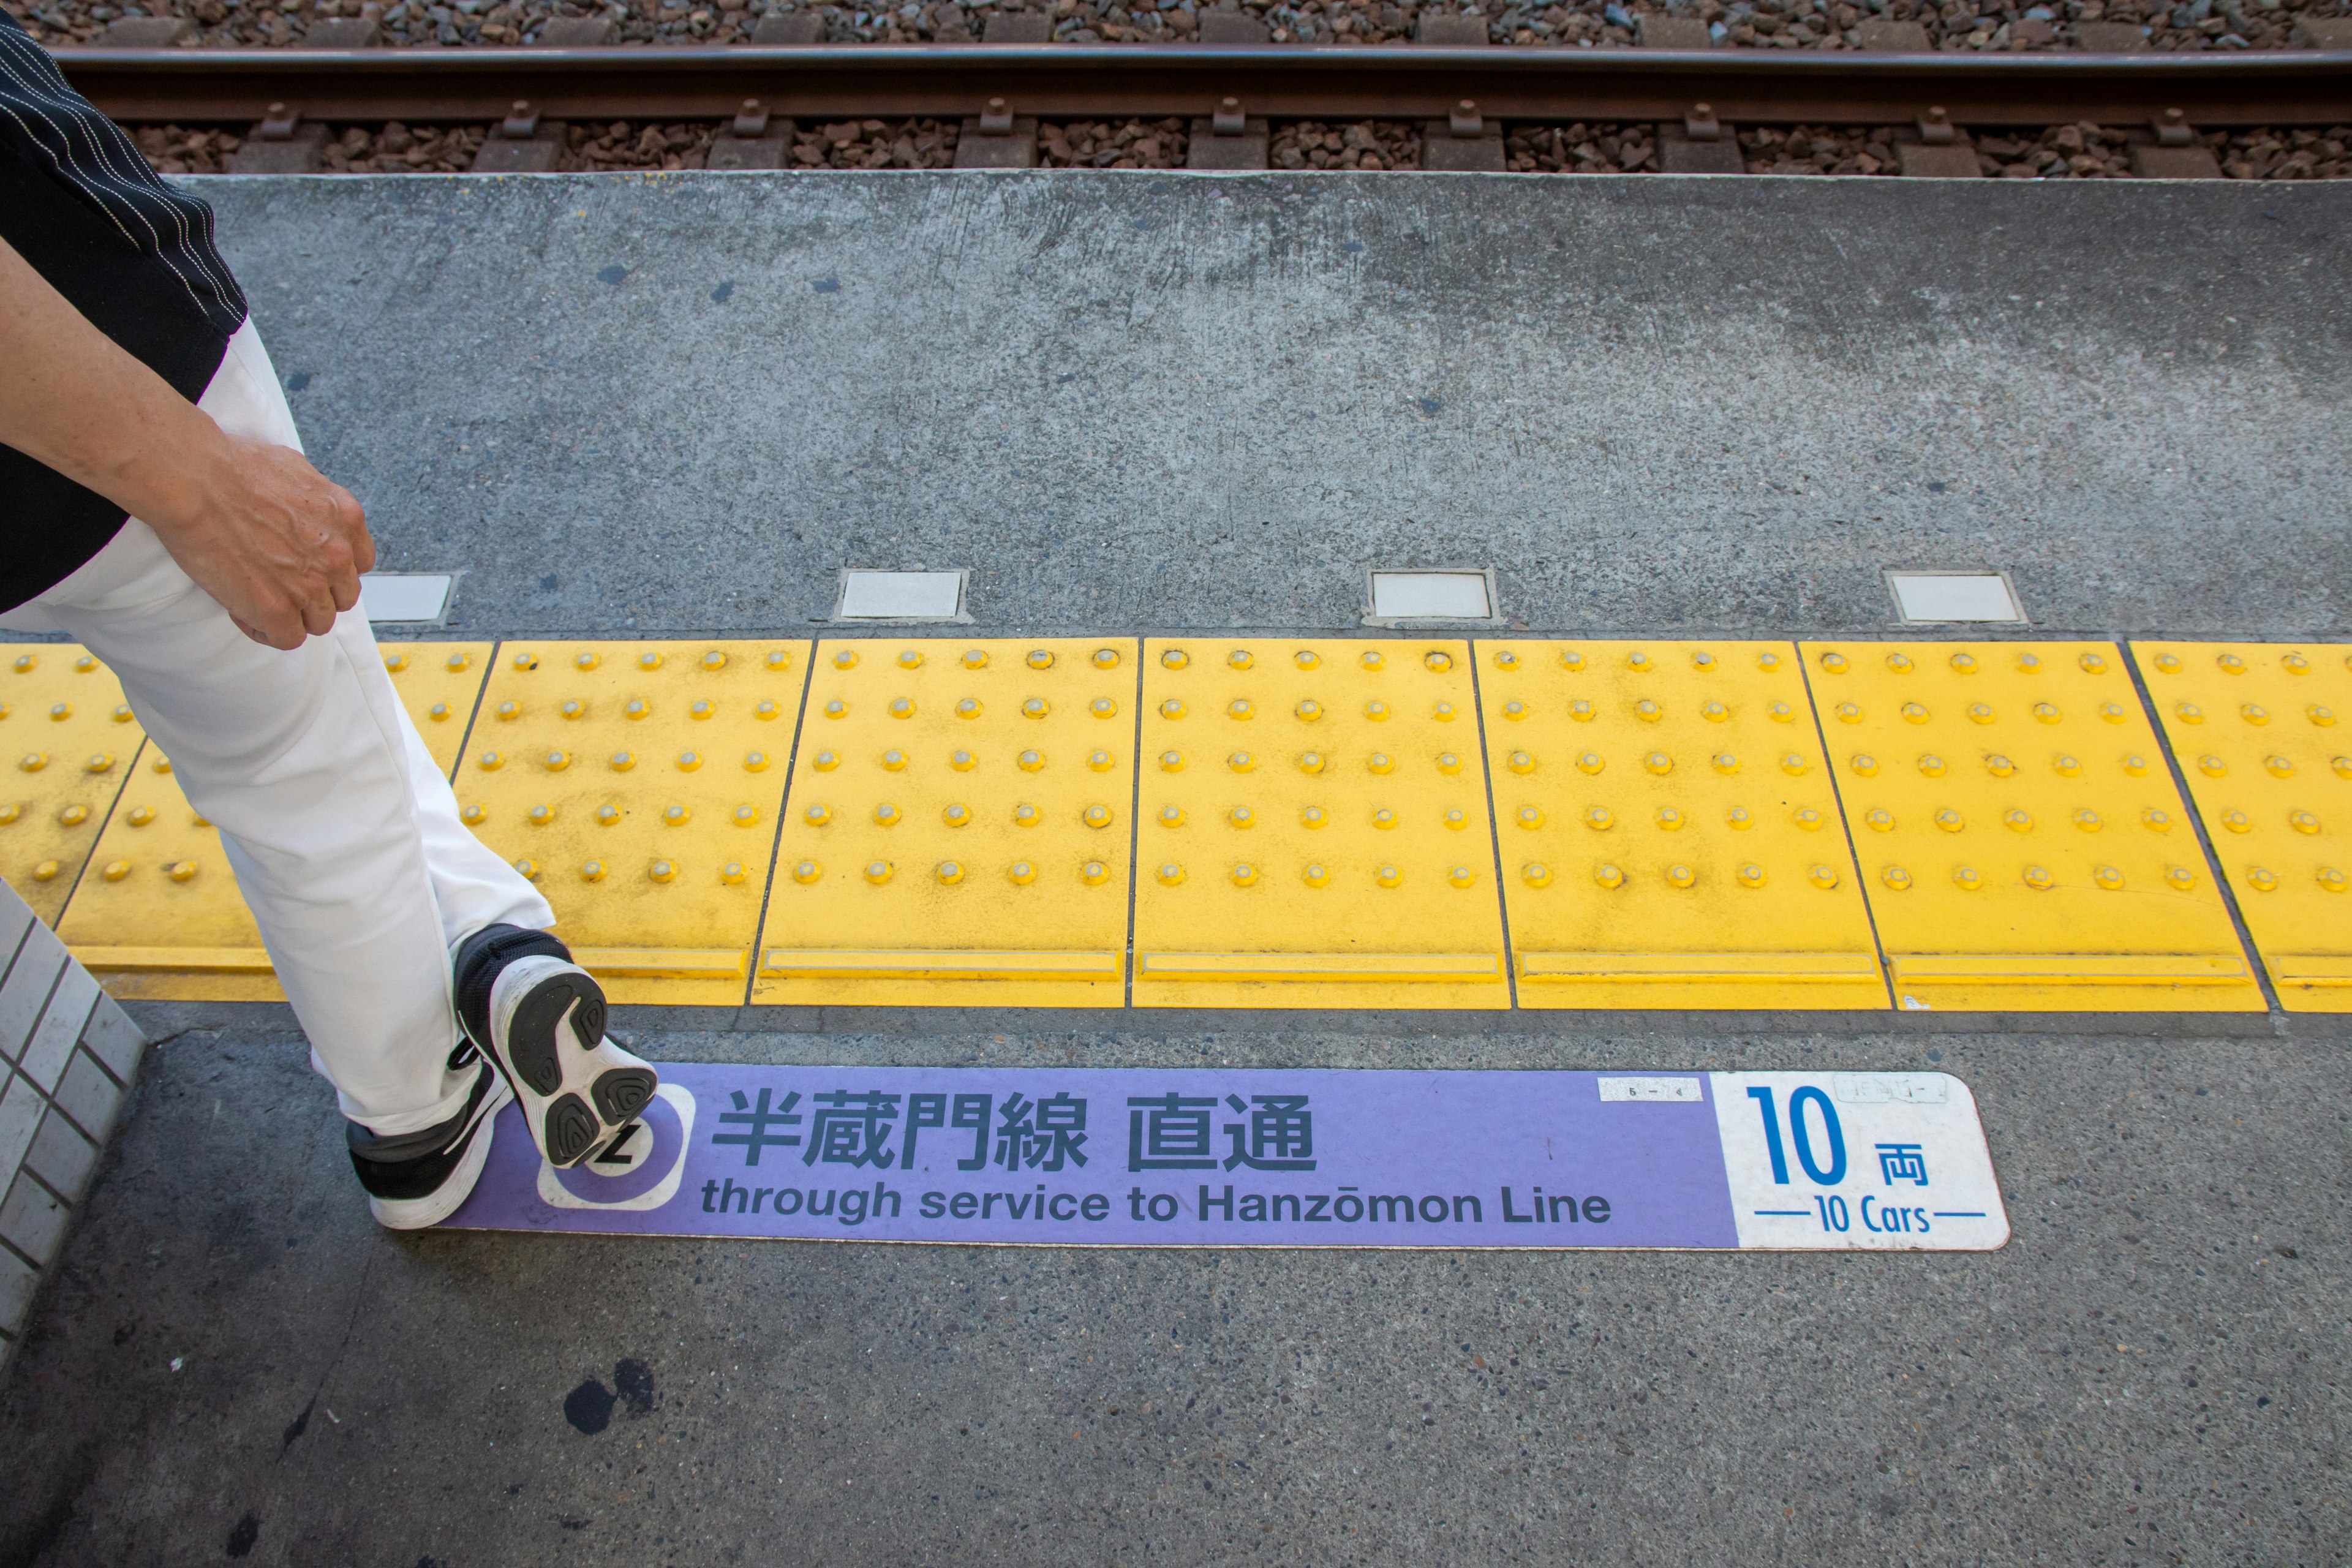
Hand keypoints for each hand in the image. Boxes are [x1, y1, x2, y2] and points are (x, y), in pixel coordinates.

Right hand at [146, 432, 373, 650]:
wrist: (196, 479)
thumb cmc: (231, 466)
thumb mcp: (295, 470)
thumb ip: (315, 501)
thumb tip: (311, 514)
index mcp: (347, 519)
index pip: (359, 564)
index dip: (332, 570)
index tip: (307, 568)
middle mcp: (337, 555)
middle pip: (342, 597)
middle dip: (313, 595)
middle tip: (277, 584)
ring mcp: (310, 585)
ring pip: (319, 622)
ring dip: (292, 615)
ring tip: (256, 597)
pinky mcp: (277, 610)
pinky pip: (287, 638)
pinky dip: (265, 630)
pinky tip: (243, 611)